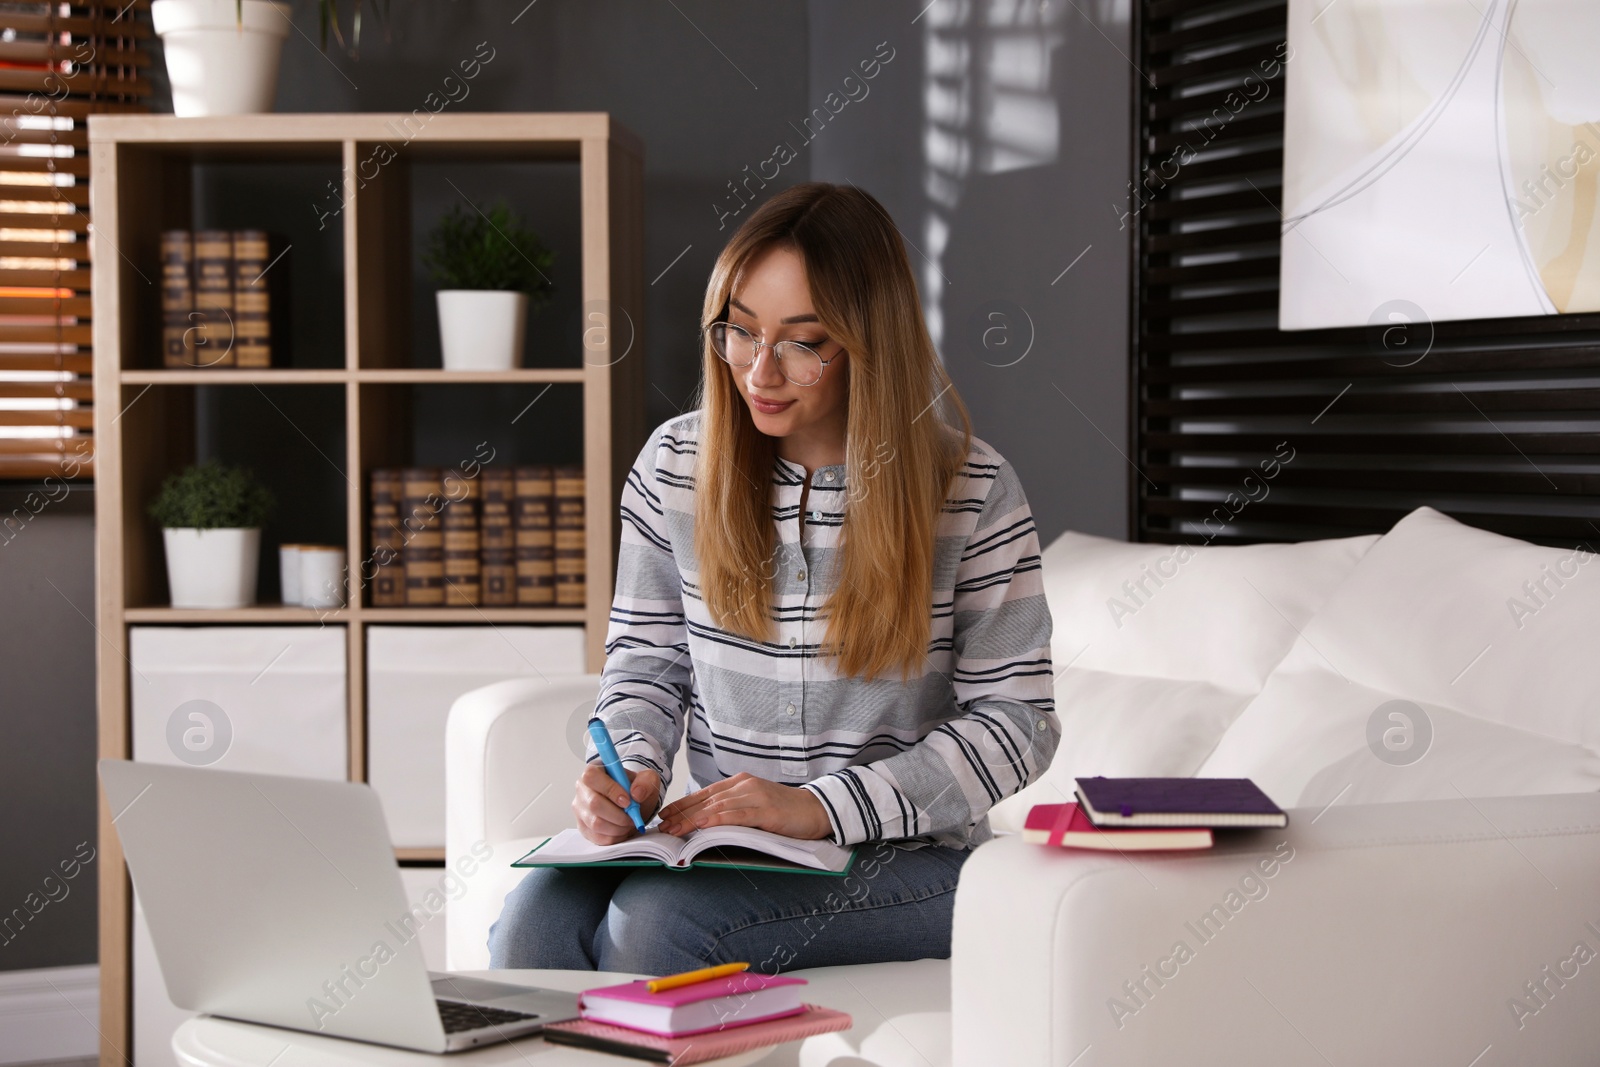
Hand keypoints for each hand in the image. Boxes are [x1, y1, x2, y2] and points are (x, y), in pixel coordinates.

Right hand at [574, 763, 661, 845]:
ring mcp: (580, 809)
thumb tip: (636, 793)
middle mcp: (582, 789)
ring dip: (617, 827)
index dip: (610, 790)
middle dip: (618, 815)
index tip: (628, 801)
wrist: (632, 802)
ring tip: (629, 823)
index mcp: (594, 770)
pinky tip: (622, 830)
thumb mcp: (647, 779)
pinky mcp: (583, 827)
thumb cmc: (634, 788)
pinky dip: (614, 836)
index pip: (592, 777)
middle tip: (632, 816)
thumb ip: (646, 781)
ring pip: (595, 823)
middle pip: (594, 804)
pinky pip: (596, 837)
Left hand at [656, 772, 830, 840]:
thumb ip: (733, 809)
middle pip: (706, 800)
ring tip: (674, 829)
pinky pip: (738, 815)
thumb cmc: (784, 811)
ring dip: (693, 818)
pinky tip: (703, 824)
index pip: (704, 794)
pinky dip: (718, 819)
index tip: (664, 815)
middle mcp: (745, 785)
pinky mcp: (767, 811)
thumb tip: (703, 821)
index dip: (682, 804)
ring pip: (718, 806)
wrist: (817, 810)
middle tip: (661, 826)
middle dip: (681, 813)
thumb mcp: (754, 805)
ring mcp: (756, 797)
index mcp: (740, 783)